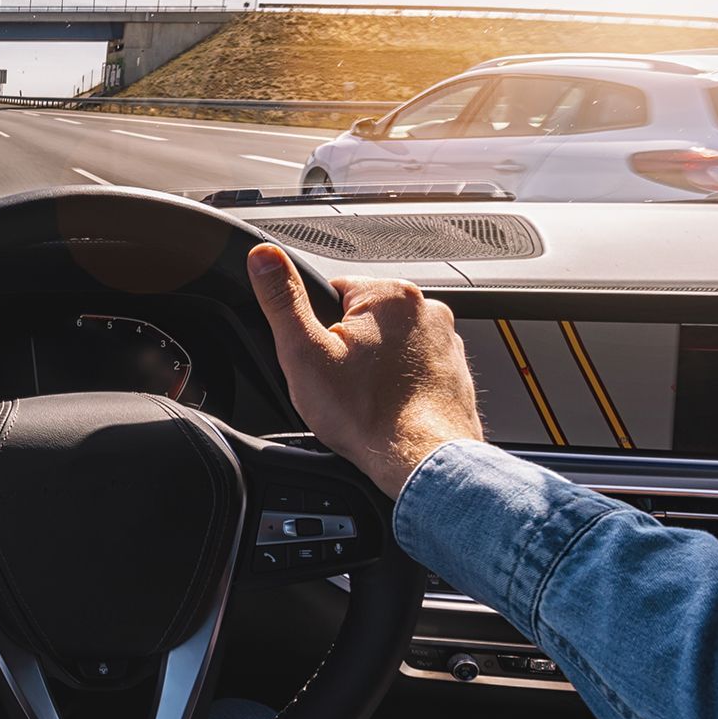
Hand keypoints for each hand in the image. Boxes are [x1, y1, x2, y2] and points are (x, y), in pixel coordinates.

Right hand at [246, 244, 482, 497]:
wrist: (421, 460)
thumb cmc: (368, 415)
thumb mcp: (304, 352)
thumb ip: (282, 299)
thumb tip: (263, 258)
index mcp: (388, 294)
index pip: (333, 292)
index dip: (316, 328)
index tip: (321, 358)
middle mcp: (425, 309)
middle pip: (362, 318)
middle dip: (347, 347)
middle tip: (341, 383)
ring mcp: (445, 340)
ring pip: (389, 344)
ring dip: (375, 366)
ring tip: (366, 398)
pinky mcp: (454, 369)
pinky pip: (414, 367)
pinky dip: (400, 384)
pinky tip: (389, 407)